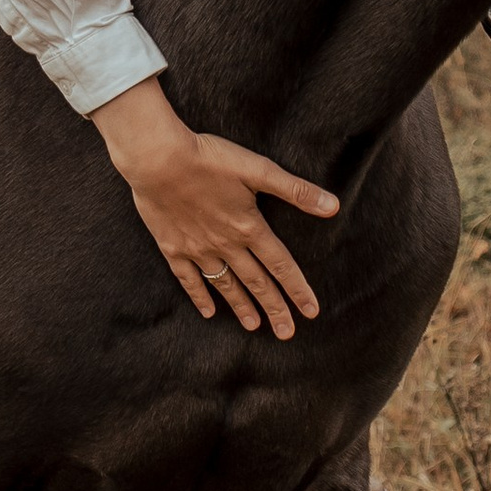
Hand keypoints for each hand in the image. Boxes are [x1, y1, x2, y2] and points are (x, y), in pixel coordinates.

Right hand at [90, 77, 337, 336]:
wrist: (157, 159)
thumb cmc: (209, 158)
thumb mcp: (258, 169)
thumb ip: (296, 190)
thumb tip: (333, 206)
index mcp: (249, 227)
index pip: (281, 266)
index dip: (298, 290)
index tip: (311, 312)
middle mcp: (226, 245)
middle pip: (257, 283)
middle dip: (274, 309)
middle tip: (286, 333)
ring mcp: (198, 249)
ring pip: (226, 285)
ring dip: (241, 307)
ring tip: (254, 327)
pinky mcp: (173, 248)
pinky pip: (189, 279)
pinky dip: (200, 296)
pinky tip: (209, 312)